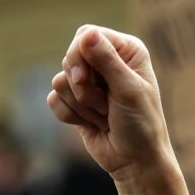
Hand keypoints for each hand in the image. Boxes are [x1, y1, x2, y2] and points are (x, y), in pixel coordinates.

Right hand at [46, 25, 173, 183]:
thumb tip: (87, 34)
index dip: (79, 55)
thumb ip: (107, 61)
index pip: (86, 35)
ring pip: (59, 81)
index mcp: (126, 50)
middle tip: (106, 105)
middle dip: (83, 87)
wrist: (135, 160)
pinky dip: (72, 116)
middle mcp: (107, 61)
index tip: (85, 78)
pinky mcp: (75, 101)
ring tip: (105, 116)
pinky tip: (94, 125)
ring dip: (82, 105)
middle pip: (69, 57)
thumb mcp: (128, 90)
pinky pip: (53, 100)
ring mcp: (90, 82)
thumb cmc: (141, 124)